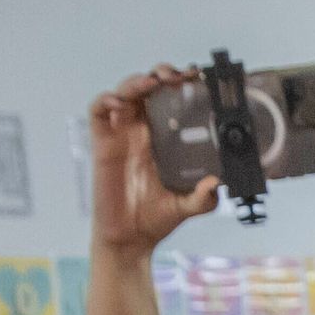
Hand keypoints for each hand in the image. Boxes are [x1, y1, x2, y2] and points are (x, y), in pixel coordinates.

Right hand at [89, 68, 220, 259]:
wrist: (130, 240)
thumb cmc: (155, 218)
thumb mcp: (186, 206)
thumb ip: (203, 198)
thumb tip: (216, 184)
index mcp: (163, 138)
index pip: (170, 99)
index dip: (181, 85)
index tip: (197, 78)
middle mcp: (141, 131)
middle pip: (148, 88)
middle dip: (161, 74)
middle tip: (177, 76)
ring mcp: (120, 135)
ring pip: (124, 93)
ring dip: (136, 81)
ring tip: (152, 82)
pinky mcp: (102, 144)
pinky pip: (97, 113)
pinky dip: (105, 100)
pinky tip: (119, 102)